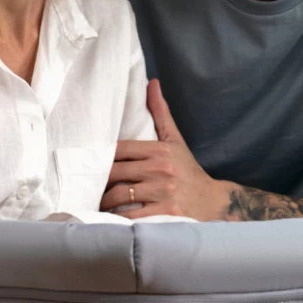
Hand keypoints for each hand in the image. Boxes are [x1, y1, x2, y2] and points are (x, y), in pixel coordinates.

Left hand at [100, 79, 230, 220]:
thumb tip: (151, 83)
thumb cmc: (188, 171)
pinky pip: (130, 217)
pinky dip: (116, 219)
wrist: (214, 203)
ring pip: (118, 196)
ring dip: (103, 201)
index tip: (90, 163)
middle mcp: (160, 169)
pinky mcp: (165, 214)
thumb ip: (160, 113)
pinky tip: (109, 219)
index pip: (118, 150)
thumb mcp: (175, 141)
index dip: (100, 158)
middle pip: (114, 173)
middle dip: (98, 181)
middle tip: (88, 186)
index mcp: (159, 150)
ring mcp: (162, 192)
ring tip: (96, 203)